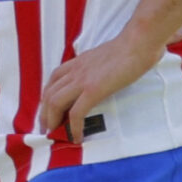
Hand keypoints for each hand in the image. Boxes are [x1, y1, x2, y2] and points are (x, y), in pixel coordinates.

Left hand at [38, 29, 162, 141]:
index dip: (47, 98)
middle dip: (44, 114)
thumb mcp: (102, 58)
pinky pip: (77, 112)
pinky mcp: (94, 90)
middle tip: (46, 130)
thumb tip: (98, 79)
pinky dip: (74, 127)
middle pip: (49, 94)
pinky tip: (77, 137)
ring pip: (55, 103)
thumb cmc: (127, 49)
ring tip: (56, 135)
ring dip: (52, 121)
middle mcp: (74, 71)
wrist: (137, 43)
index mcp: (76, 63)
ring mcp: (82, 80)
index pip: (52, 81)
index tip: (48, 112)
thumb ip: (94, 68)